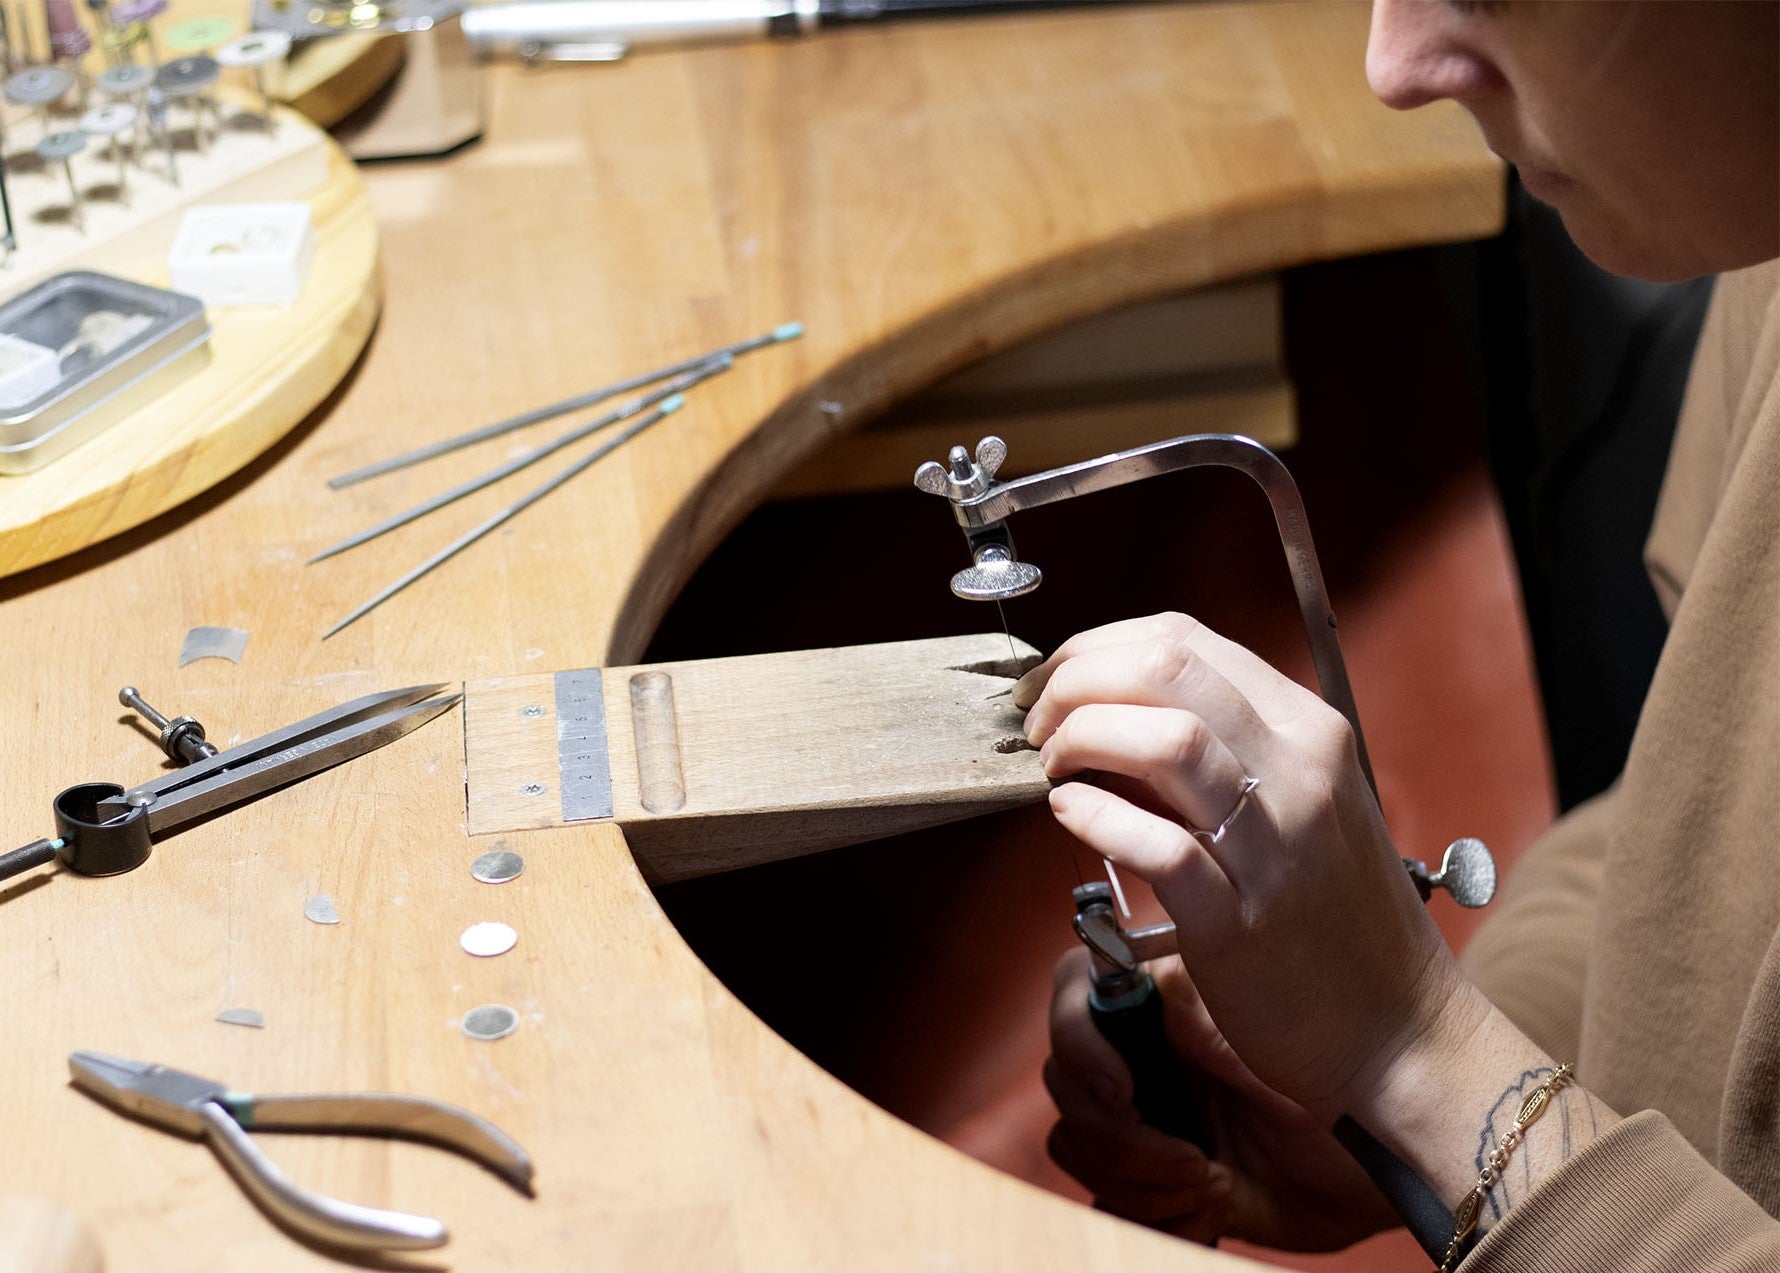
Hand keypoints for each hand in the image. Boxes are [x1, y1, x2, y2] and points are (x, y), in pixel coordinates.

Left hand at [1019, 613, 1480, 1123]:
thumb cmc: (1329, 911)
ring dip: (1083, 736)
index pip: (1183, 640)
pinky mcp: (1240, 923)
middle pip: (1167, 669)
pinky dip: (1098, 818)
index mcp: (1307, 727)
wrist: (1397, 1027)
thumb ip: (1220, 746)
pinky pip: (1160, 848)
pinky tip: (1068, 813)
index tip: (1050, 682)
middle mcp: (1299, 771)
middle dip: (1075, 681)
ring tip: (1051, 764)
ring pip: (1168, 741)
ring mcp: (1274, 846)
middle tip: (1036, 722)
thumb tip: (1109, 707)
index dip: (1095, 649)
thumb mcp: (1295, 798)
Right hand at [1046, 948, 1395, 1250]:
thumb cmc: (1350, 1094)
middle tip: (1192, 1160)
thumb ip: (1209, 1026)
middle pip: (1067, 1079)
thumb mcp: (1283, 1057)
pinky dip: (1154, 1214)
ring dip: (1141, 1180)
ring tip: (1214, 1183)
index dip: (1079, 1038)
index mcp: (1166, 1001)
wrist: (1383, 1175)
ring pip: (1078, 1143)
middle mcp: (1145, 1053)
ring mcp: (1146, 1114)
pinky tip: (1212, 1208)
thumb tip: (1152, 993)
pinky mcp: (1151, 1175)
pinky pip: (1107, 1197)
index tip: (1124, 1090)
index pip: (1077, 991)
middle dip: (1120, 1136)